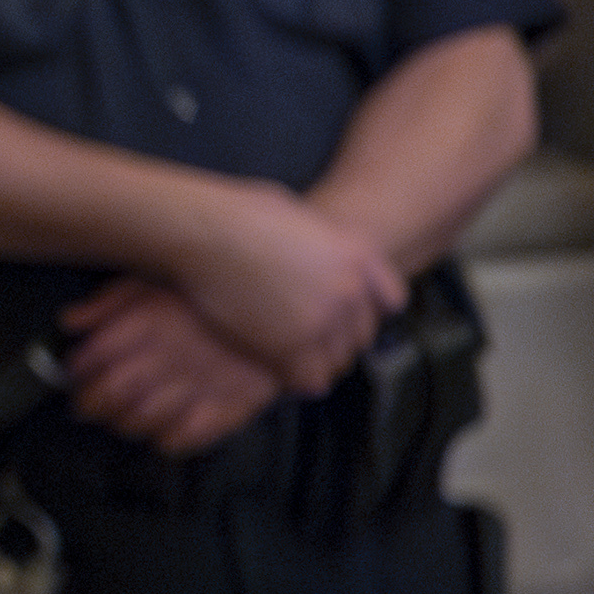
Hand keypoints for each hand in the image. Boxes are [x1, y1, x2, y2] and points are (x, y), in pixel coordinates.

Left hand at [59, 277, 283, 456]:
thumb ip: (109, 301)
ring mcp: (201, 383)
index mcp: (148, 321)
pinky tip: (157, 437)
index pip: (96, 356)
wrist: (287, 301)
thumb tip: (69, 322)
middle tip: (84, 408)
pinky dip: (166, 442)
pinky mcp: (233, 405)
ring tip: (116, 421)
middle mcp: (170, 355)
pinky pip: (190, 435)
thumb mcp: (154, 278)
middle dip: (90, 405)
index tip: (71, 377)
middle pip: (113, 393)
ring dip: (121, 424)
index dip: (76, 372)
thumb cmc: (212, 288)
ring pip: (145, 418)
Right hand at [161, 183, 402, 394]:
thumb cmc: (237, 213)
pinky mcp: (291, 346)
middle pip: (362, 335)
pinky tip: (277, 364)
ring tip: (287, 350)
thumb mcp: (301, 215)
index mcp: (359, 254)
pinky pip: (312, 380)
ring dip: (317, 358)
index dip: (366, 310)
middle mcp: (350, 290)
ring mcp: (322, 321)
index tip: (344, 313)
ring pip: (338, 360)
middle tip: (304, 334)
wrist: (201, 231)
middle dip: (336, 337)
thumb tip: (318, 260)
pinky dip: (297, 377)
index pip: (392, 301)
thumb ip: (325, 246)